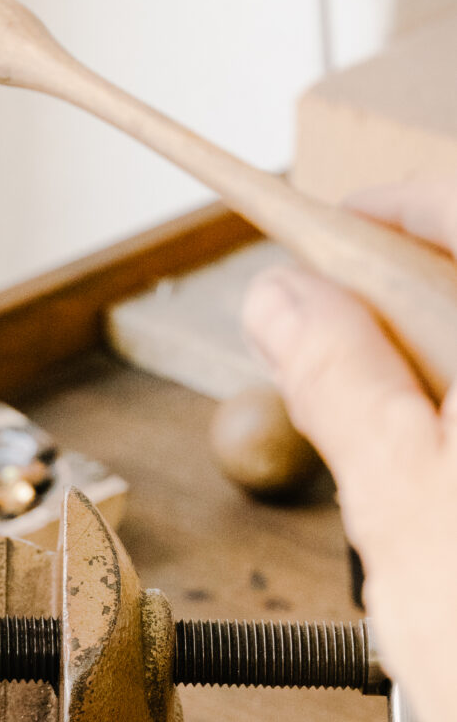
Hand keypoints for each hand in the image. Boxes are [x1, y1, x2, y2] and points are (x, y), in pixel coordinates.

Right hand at [242, 174, 456, 721]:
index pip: (456, 209)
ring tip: (394, 470)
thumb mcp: (404, 513)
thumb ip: (341, 385)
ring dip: (437, 389)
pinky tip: (449, 511)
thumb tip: (283, 299)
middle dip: (399, 312)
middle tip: (322, 365)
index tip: (308, 234)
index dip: (376, 210)